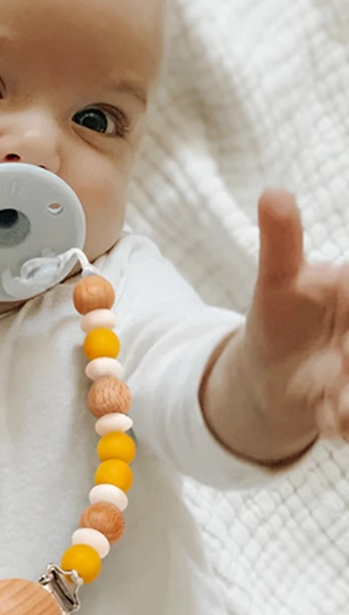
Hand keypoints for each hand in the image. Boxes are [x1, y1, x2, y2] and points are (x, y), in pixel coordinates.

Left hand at [242, 190, 348, 443]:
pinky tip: (333, 422)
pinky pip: (348, 418)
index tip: (333, 289)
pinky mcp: (340, 407)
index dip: (345, 289)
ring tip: (339, 406)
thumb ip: (282, 241)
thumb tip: (273, 193)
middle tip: (342, 350)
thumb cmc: (286, 313)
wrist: (276, 372)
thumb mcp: (278, 280)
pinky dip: (344, 422)